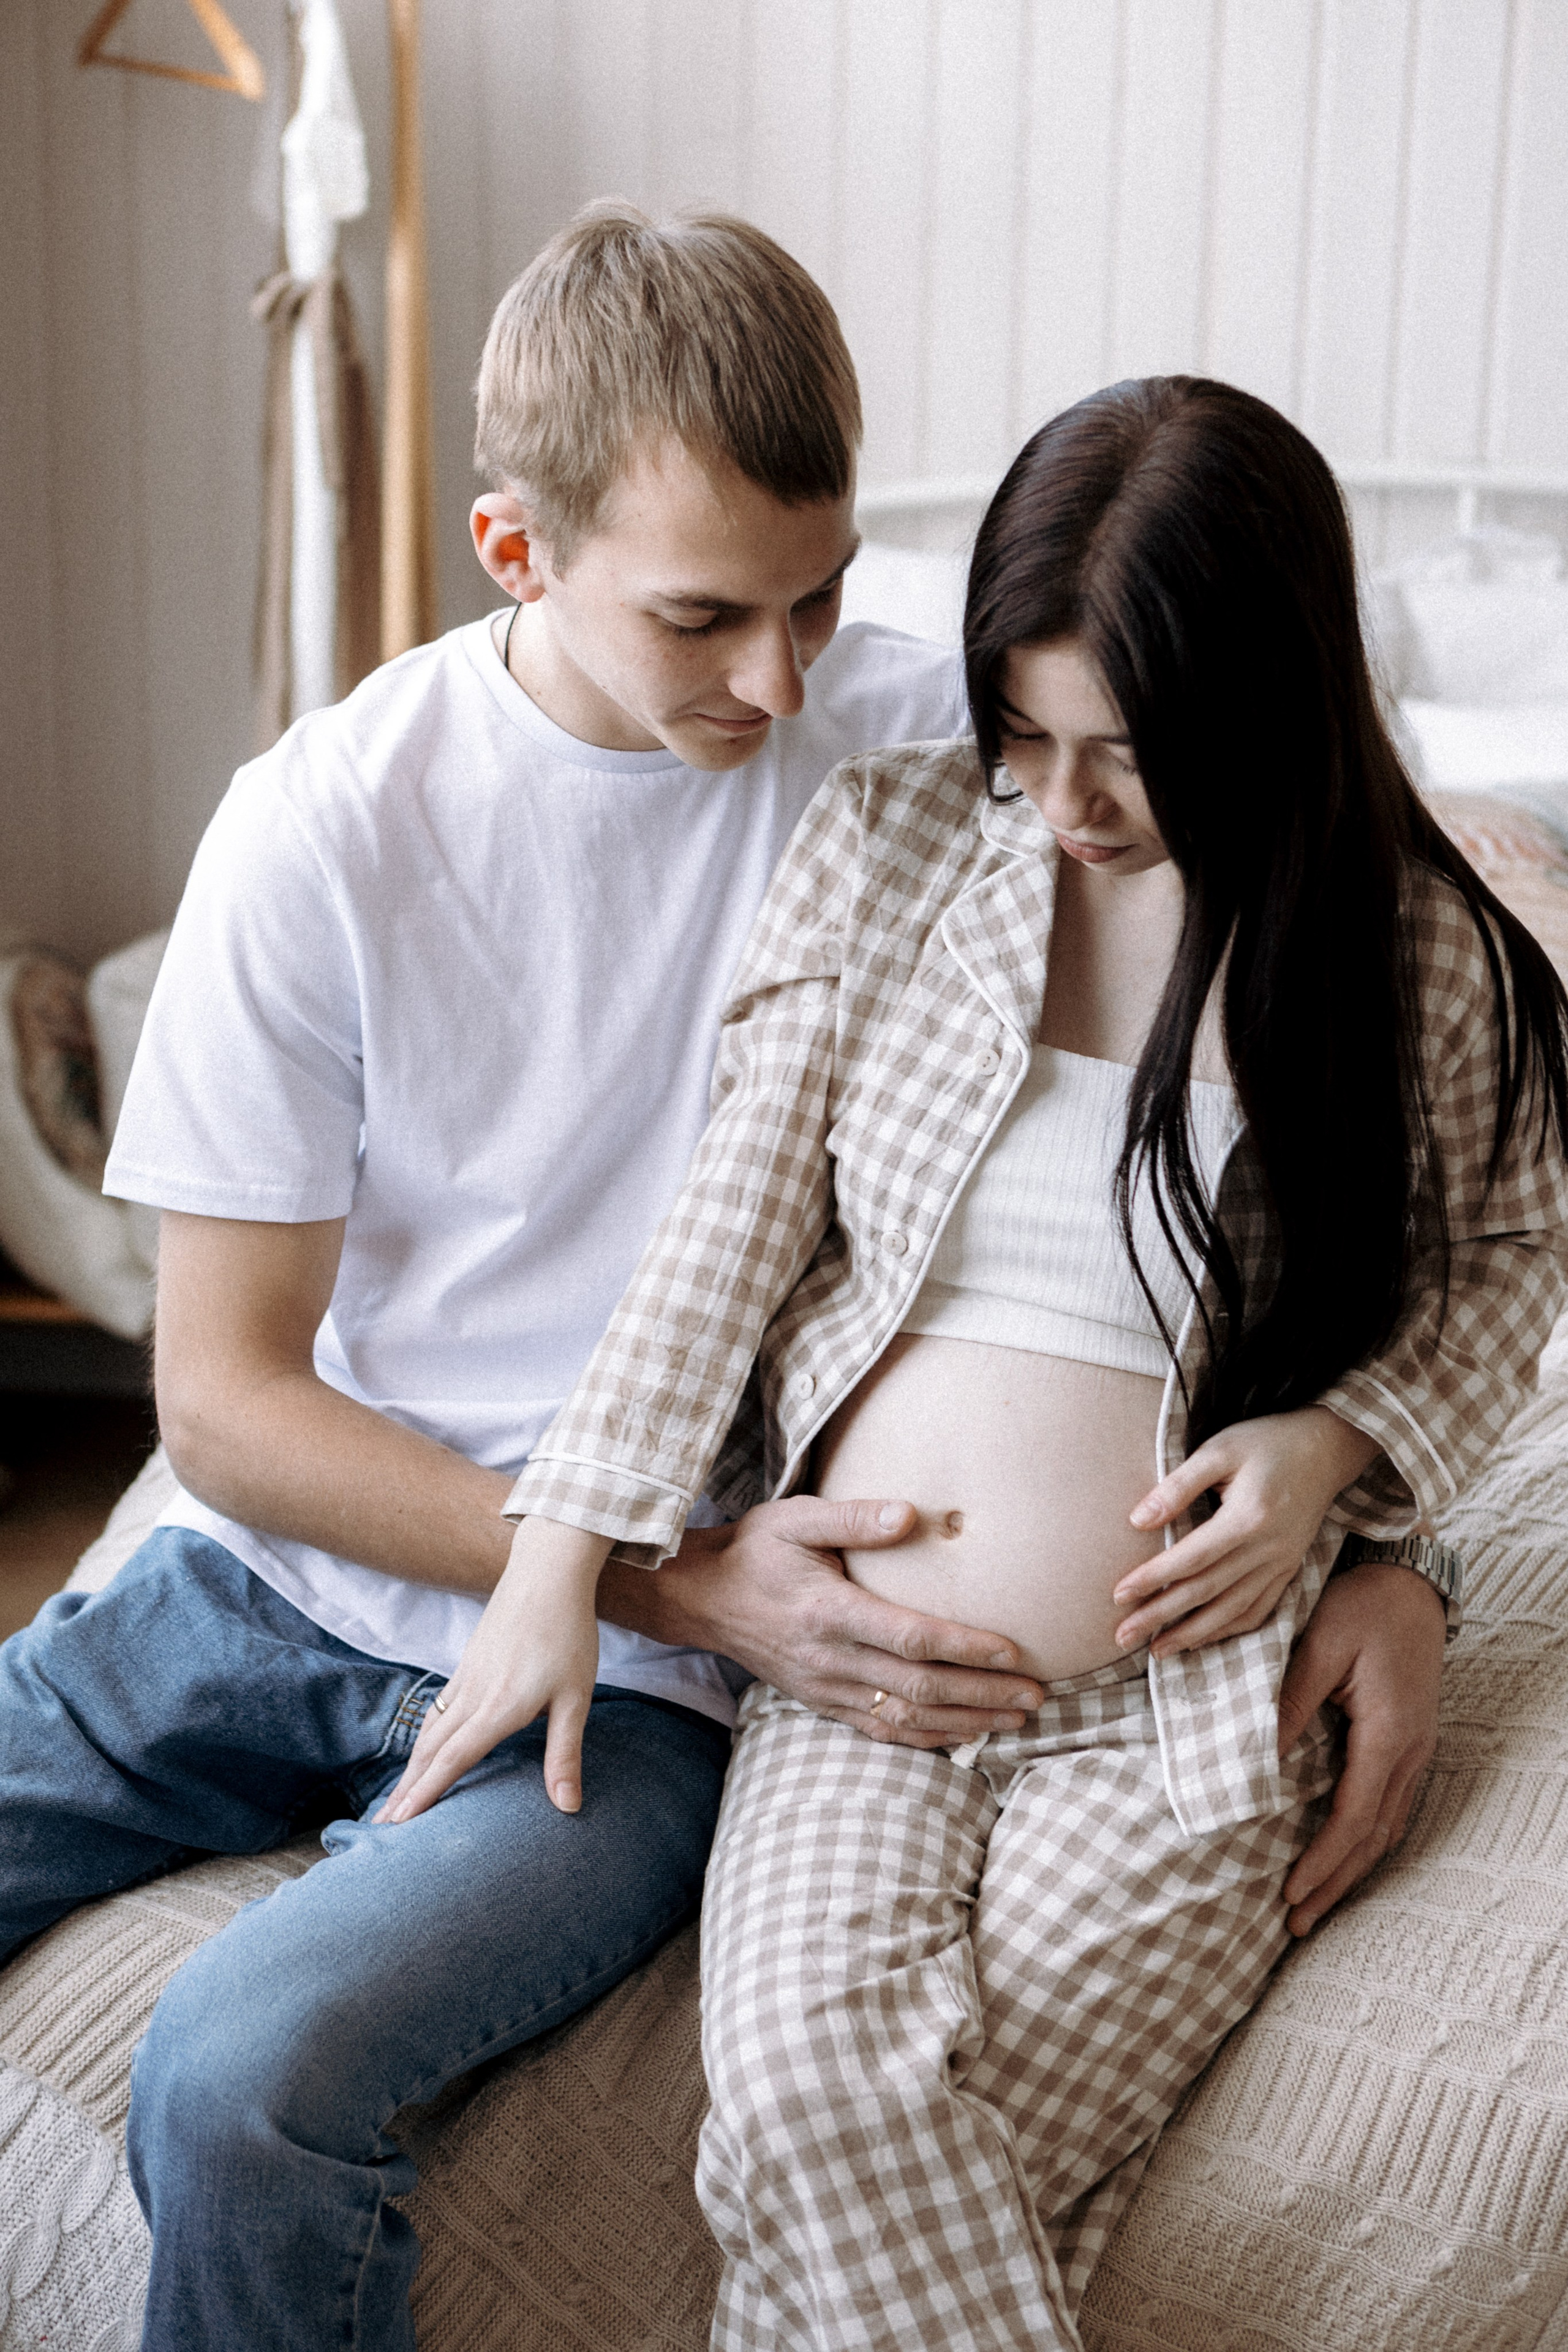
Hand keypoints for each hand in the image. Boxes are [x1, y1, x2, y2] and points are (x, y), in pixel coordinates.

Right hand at [375, 1518, 608, 1824]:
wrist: (547, 1573)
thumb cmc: (568, 1633)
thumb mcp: (576, 1698)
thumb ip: (564, 1754)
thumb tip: (567, 1807)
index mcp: (499, 1708)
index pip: (453, 1760)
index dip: (425, 1795)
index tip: (397, 1826)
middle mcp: (473, 1695)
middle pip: (429, 1751)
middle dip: (405, 1791)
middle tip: (381, 1827)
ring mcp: (465, 1677)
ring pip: (428, 1731)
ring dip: (410, 1767)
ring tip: (396, 1797)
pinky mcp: (467, 1664)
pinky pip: (437, 1710)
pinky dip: (423, 1738)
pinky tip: (424, 1749)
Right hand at [600, 1494, 1044, 1746]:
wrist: (701, 1598)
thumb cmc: (755, 1550)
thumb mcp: (796, 1518)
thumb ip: (853, 1516)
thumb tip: (912, 1515)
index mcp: (830, 1613)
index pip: (911, 1637)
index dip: (967, 1648)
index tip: (1015, 1650)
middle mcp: (831, 1660)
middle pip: (921, 1687)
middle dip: (984, 1694)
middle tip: (1037, 1695)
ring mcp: (827, 1689)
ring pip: (907, 1717)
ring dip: (966, 1722)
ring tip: (1016, 1718)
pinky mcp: (823, 1703)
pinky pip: (883, 1731)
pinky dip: (928, 1738)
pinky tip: (964, 1736)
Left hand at [1112, 1406, 1380, 1655]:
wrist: (1327, 1447)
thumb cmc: (1266, 1441)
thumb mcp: (1219, 1450)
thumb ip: (1178, 1486)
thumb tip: (1137, 1521)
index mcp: (1248, 1518)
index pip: (1191, 1559)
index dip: (1153, 1579)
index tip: (1118, 1595)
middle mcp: (1268, 1549)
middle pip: (1206, 1592)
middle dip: (1161, 1617)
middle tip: (1123, 1637)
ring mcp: (1282, 1563)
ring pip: (1232, 1610)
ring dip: (1192, 1634)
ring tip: (1156, 1650)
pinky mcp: (1289, 1569)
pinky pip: (1259, 1610)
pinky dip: (1228, 1629)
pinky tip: (1202, 1639)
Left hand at [1277, 1560, 1444, 1934]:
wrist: (1407, 1577)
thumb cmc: (1361, 1605)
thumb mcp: (1318, 1647)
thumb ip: (1289, 1704)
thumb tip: (1257, 1758)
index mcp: (1387, 1734)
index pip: (1354, 1818)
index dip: (1322, 1862)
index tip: (1288, 1894)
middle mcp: (1409, 1750)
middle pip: (1374, 1838)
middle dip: (1334, 1882)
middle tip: (1295, 1922)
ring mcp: (1414, 1748)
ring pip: (1386, 1827)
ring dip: (1350, 1867)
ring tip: (1314, 1902)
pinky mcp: (1407, 1739)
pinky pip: (1390, 1805)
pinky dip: (1365, 1838)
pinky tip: (1342, 1853)